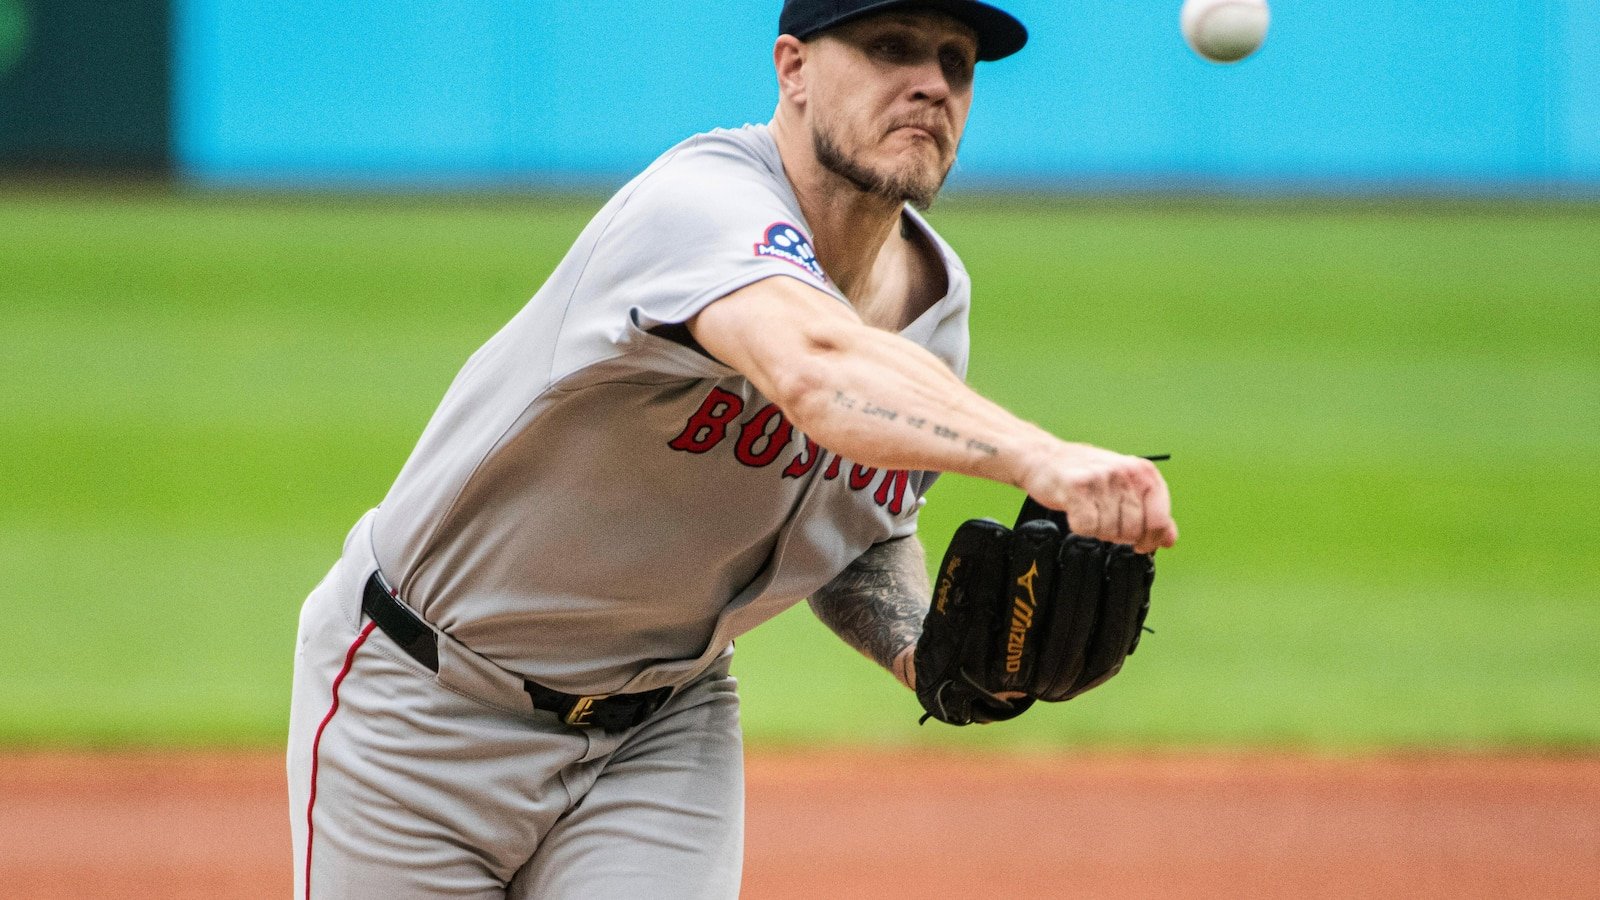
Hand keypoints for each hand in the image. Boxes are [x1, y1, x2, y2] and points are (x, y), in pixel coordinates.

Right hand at [1017, 442, 1176, 553]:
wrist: (1044, 458)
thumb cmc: (1087, 475)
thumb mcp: (1126, 487)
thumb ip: (1151, 511)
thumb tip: (1169, 539)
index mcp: (1144, 472)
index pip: (1160, 520)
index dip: (1150, 540)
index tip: (1140, 544)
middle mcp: (1126, 472)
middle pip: (1133, 530)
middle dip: (1118, 534)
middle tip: (1104, 520)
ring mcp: (1102, 478)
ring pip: (1110, 531)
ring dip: (1098, 530)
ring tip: (1089, 512)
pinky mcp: (1077, 487)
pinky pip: (1086, 527)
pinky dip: (1079, 526)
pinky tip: (1076, 512)